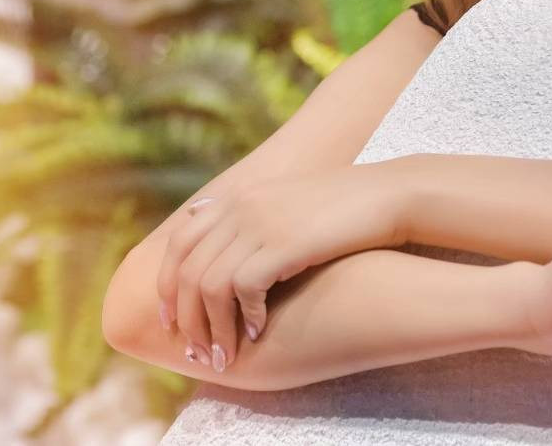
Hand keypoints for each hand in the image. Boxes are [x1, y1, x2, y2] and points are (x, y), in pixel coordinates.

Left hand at [156, 163, 406, 370]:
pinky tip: (258, 332)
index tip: (171, 319)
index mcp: (237, 198)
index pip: (178, 244)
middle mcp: (241, 208)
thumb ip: (249, 219)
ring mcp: (260, 224)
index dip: (167, 285)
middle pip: (187, 271)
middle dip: (186, 319)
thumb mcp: (285, 204)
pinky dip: (245, 317)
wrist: (385, 195)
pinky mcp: (283, 243)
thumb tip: (217, 246)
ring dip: (214, 328)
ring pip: (210, 286)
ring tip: (225, 355)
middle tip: (196, 351)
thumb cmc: (341, 207)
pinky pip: (244, 289)